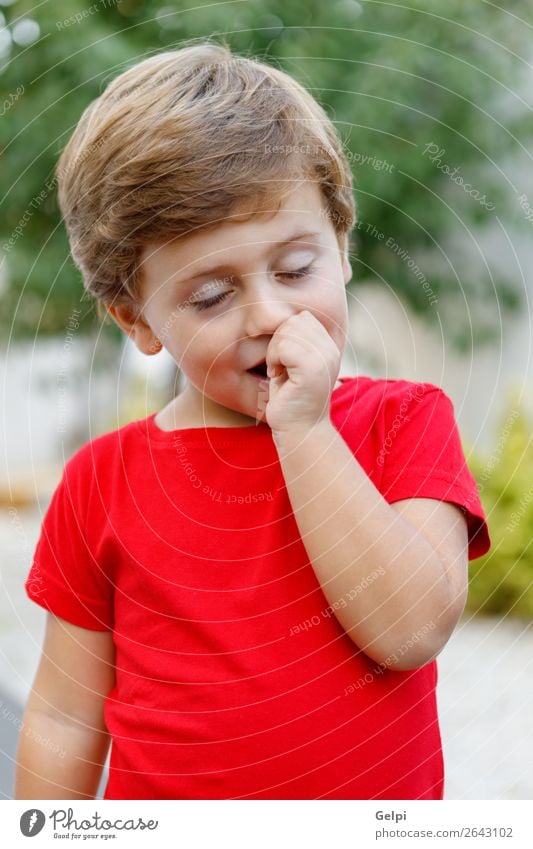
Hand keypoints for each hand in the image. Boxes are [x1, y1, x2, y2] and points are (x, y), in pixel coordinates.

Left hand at [257, 310, 341, 436]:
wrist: (298, 431)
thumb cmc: (290, 399)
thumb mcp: (293, 363)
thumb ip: (294, 340)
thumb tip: (280, 316)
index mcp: (329, 347)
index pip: (303, 317)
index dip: (286, 334)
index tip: (284, 360)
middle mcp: (332, 350)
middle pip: (295, 320)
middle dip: (278, 340)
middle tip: (279, 365)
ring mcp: (325, 359)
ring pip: (288, 331)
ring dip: (274, 351)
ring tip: (279, 370)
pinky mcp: (313, 369)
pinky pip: (284, 347)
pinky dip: (274, 360)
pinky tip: (277, 375)